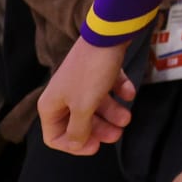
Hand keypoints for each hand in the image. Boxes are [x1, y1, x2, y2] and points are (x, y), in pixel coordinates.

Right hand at [38, 37, 136, 155]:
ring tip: (127, 117)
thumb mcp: (83, 107)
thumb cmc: (91, 71)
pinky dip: (119, 91)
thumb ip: (78, 130)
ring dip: (112, 114)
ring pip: (95, 105)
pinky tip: (129, 92)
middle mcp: (64, 93)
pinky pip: (108, 86)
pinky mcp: (98, 69)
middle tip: (117, 133)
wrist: (108, 34)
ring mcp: (81, 81)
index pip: (54, 136)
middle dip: (99, 130)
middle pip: (79, 122)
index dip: (74, 145)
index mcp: (52, 104)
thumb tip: (76, 143)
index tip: (95, 146)